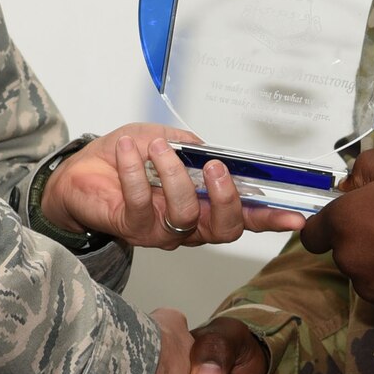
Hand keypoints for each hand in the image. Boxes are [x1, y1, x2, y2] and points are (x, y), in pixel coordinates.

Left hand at [42, 127, 305, 248]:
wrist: (78, 172)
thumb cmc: (124, 158)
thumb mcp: (164, 141)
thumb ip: (189, 148)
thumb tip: (208, 152)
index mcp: (203, 204)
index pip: (244, 216)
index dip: (271, 219)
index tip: (295, 217)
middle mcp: (188, 224)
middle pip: (224, 229)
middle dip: (226, 198)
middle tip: (215, 169)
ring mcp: (161, 231)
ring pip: (185, 215)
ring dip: (173, 174)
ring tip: (157, 148)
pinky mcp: (132, 228)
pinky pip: (144, 204)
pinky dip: (136, 171)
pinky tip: (130, 151)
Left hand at [300, 151, 373, 321]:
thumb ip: (368, 168)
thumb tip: (352, 181)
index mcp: (345, 221)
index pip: (313, 233)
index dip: (329, 226)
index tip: (352, 219)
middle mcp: (349, 259)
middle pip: (344, 251)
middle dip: (362, 240)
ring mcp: (371, 288)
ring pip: (365, 273)